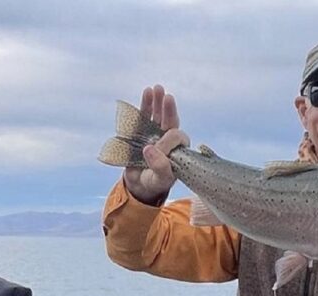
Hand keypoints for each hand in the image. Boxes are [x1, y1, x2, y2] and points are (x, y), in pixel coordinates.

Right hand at [123, 84, 191, 204]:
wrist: (139, 185)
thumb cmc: (154, 183)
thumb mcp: (160, 180)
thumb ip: (160, 167)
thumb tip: (149, 148)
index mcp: (178, 150)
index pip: (176, 137)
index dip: (166, 141)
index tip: (153, 149)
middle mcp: (168, 139)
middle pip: (171, 120)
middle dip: (169, 109)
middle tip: (168, 98)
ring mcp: (155, 133)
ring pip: (159, 115)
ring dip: (158, 102)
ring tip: (157, 88)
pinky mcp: (141, 131)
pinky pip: (145, 115)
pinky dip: (146, 104)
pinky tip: (147, 92)